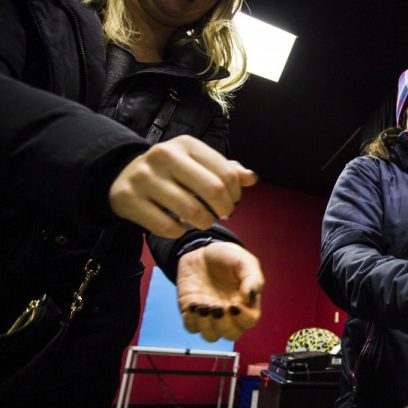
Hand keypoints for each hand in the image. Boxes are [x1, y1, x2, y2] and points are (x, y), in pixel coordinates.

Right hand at [109, 135, 257, 237]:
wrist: (122, 175)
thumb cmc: (171, 172)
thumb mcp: (197, 164)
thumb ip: (226, 170)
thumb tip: (252, 178)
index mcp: (186, 144)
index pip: (227, 173)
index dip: (236, 194)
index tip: (232, 202)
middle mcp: (164, 156)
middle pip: (213, 190)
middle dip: (225, 209)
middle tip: (223, 215)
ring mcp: (144, 177)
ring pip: (191, 211)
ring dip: (204, 222)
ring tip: (203, 221)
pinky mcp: (129, 199)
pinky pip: (167, 226)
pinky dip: (179, 231)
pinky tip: (180, 226)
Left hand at [176, 241, 263, 341]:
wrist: (200, 252)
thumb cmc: (226, 257)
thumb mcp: (243, 261)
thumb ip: (252, 277)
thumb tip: (251, 294)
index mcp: (245, 303)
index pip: (249, 321)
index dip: (243, 318)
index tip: (234, 305)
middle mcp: (229, 313)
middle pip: (231, 334)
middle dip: (223, 324)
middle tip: (217, 306)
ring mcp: (210, 315)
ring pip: (210, 335)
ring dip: (206, 325)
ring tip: (202, 305)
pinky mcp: (192, 313)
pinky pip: (191, 327)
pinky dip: (191, 320)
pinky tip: (193, 303)